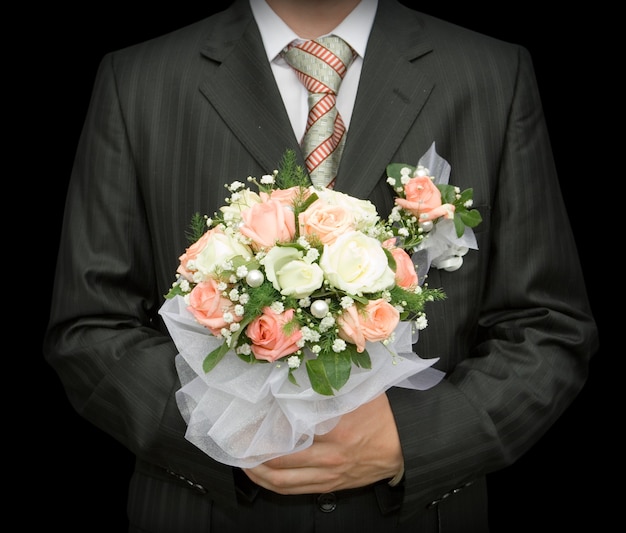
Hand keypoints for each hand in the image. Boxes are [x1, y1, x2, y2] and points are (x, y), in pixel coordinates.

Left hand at [243, 393, 402, 493]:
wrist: (405, 448)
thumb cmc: (382, 416)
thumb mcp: (359, 391)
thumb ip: (330, 382)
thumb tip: (301, 368)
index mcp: (335, 428)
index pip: (287, 427)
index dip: (262, 424)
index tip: (245, 416)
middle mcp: (329, 455)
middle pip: (278, 457)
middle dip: (251, 450)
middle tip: (234, 439)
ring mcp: (328, 473)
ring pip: (281, 480)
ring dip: (256, 471)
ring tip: (240, 459)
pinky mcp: (330, 485)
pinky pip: (293, 490)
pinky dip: (272, 484)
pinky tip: (261, 474)